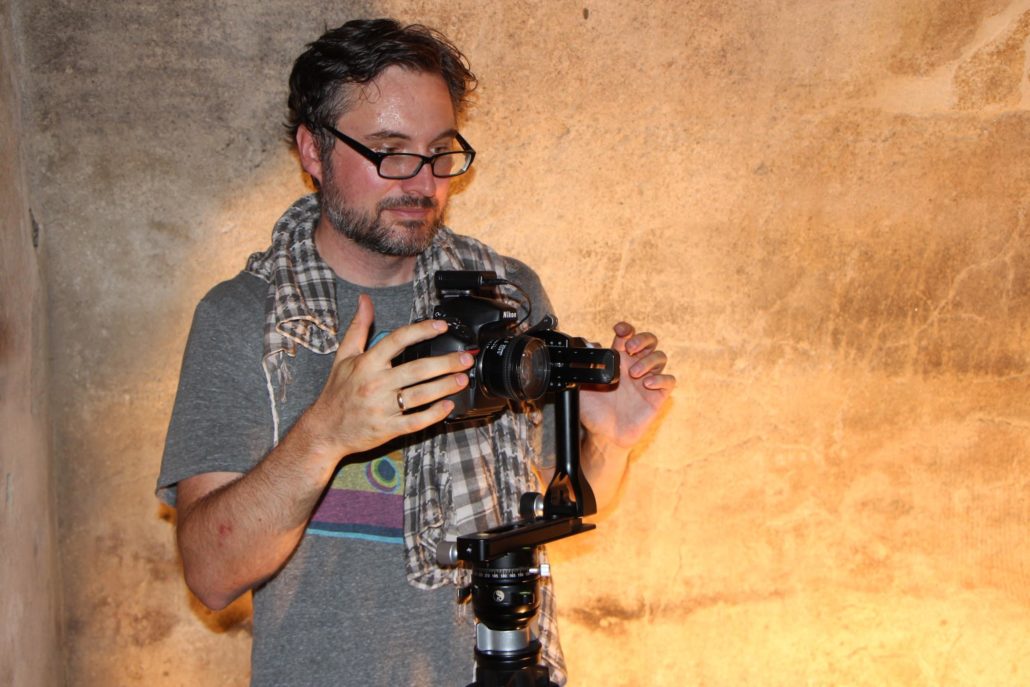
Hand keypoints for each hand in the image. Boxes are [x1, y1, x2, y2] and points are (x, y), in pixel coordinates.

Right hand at [303, 294, 472, 458]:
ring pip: (420, 395)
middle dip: (445, 363)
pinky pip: (415, 421)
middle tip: (465, 358)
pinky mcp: (387, 429)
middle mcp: (375, 384)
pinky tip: (448, 406)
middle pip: (417, 369)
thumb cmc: (337, 392)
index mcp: (367, 363)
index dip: (422, 330)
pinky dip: (433, 414)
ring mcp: (382, 408)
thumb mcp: (344, 356)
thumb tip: (364, 301)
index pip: (398, 340)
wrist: (325, 430)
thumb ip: (358, 327)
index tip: (442, 326)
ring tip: (462, 379)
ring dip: (445, 386)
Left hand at [579, 322, 674, 448]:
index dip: (627, 329)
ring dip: (648, 360)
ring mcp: (648, 381)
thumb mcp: (582, 386)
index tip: (620, 330)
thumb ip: (584, 366)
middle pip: (650, 341)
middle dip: (642, 339)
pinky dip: (660, 379)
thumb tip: (590, 347)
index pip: (628, 337)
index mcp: (619, 361)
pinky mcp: (657, 396)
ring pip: (660, 357)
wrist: (603, 435)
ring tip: (634, 374)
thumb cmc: (593, 411)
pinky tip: (646, 385)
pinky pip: (669, 380)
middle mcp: (635, 367)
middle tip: (630, 348)